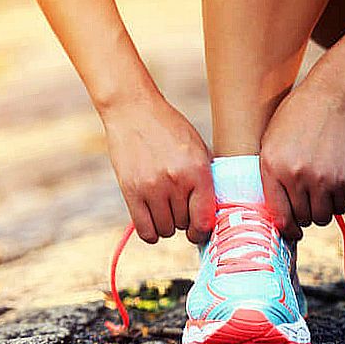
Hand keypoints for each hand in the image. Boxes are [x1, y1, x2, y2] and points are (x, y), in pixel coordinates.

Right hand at [102, 94, 214, 243]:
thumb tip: (213, 214)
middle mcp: (176, 181)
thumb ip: (206, 179)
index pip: (205, 219)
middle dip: (183, 220)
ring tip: (165, 208)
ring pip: (165, 230)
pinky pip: (145, 230)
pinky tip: (152, 220)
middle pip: (184, 224)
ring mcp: (152, 188)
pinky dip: (151, 232)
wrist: (134, 111)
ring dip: (167, 224)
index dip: (204, 230)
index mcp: (198, 170)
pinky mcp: (131, 191)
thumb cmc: (169, 129)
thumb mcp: (198, 148)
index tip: (199, 228)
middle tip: (178, 206)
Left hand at [260, 73, 344, 240]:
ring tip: (319, 195)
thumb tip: (275, 211)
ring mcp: (322, 178)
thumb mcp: (270, 143)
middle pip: (302, 219)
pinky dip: (338, 202)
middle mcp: (295, 176)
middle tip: (306, 204)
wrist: (331, 96)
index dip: (285, 228)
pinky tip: (333, 187)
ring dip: (321, 211)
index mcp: (272, 168)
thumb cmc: (296, 118)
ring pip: (323, 217)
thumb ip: (270, 176)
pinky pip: (342, 206)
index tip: (290, 230)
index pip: (278, 215)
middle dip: (303, 215)